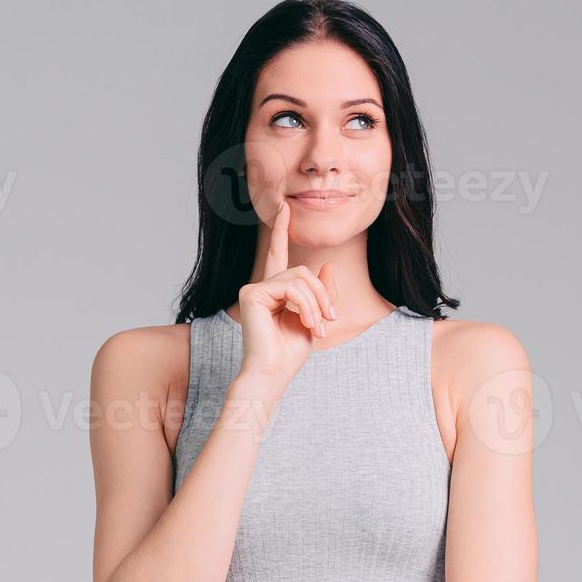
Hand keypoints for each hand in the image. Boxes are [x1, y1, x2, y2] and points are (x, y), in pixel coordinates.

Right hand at [237, 200, 338, 385]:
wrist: (273, 374)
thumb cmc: (290, 353)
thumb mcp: (315, 319)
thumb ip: (322, 293)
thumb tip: (328, 264)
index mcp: (274, 291)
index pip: (277, 255)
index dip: (281, 231)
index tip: (284, 207)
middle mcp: (261, 286)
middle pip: (302, 272)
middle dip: (322, 295)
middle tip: (330, 320)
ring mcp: (254, 288)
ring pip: (299, 278)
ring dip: (316, 303)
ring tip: (318, 327)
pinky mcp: (251, 293)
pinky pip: (291, 288)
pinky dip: (306, 306)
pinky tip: (307, 324)